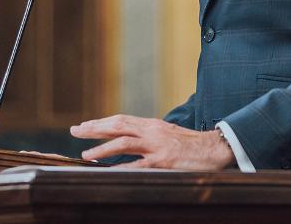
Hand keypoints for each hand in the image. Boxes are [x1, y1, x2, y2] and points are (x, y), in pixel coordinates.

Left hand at [70, 114, 235, 169]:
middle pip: (117, 125)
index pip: (121, 120)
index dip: (100, 122)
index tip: (83, 125)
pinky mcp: (163, 161)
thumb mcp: (168, 135)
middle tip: (75, 131)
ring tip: (86, 154)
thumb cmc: (191, 145)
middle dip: (94, 128)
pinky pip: (138, 164)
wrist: (215, 149)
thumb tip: (130, 139)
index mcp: (152, 124)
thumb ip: (149, 136)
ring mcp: (157, 146)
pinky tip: (108, 171)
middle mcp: (152, 131)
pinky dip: (121, 167)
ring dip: (103, 148)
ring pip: (124, 142)